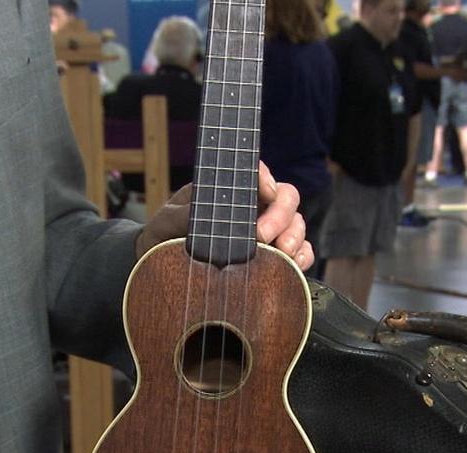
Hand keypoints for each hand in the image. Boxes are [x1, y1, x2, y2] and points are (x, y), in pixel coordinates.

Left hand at [135, 162, 314, 269]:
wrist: (164, 262)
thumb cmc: (167, 233)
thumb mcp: (169, 219)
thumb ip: (187, 213)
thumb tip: (204, 213)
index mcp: (232, 189)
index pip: (258, 174)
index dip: (266, 178)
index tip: (265, 192)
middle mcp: (255, 206)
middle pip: (286, 197)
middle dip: (280, 215)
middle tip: (262, 235)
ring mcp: (269, 230)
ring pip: (297, 223)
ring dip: (294, 236)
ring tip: (281, 252)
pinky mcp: (276, 256)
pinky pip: (301, 251)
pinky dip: (303, 256)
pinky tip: (292, 265)